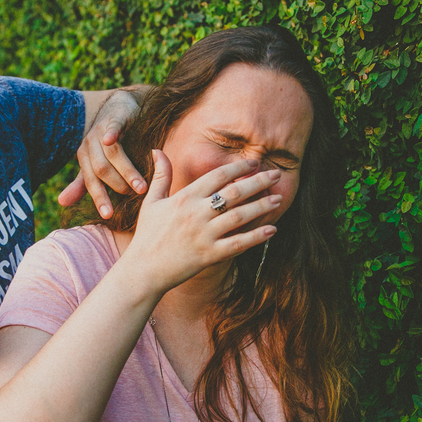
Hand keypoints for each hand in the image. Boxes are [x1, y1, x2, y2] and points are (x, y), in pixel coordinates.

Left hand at [58, 89, 145, 217]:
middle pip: (101, 170)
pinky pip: (112, 126)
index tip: (109, 215)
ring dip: (127, 172)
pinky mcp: (115, 118)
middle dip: (118, 185)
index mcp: (84, 158)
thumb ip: (82, 183)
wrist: (120, 109)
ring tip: (141, 187)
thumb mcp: (95, 163)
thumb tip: (61, 202)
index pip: (90, 182)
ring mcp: (101, 131)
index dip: (99, 198)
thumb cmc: (109, 142)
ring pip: (112, 154)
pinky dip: (110, 133)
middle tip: (136, 196)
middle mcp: (90, 145)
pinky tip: (111, 140)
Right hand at [119, 152, 280, 293]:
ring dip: (261, 206)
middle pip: (234, 193)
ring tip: (278, 199)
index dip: (238, 167)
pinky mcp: (209, 255)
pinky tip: (272, 229)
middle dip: (258, 182)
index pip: (217, 176)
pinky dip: (256, 236)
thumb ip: (161, 176)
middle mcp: (196, 214)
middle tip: (277, 175)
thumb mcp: (151, 201)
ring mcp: (204, 235)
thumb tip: (157, 150)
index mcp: (185, 198)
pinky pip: (238, 244)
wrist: (143, 270)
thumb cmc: (148, 235)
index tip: (255, 162)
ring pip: (239, 216)